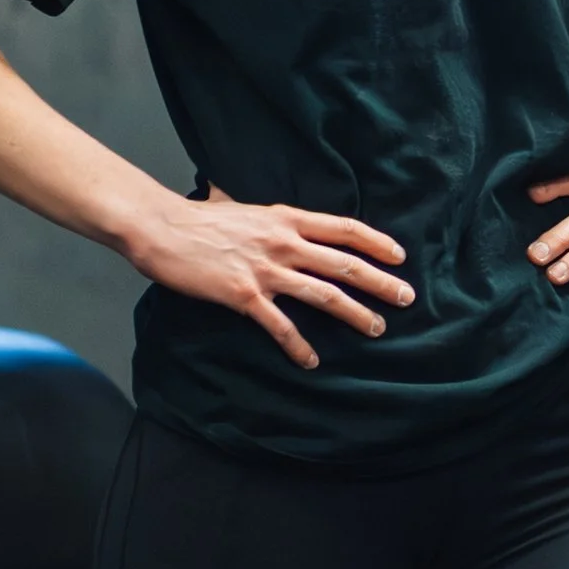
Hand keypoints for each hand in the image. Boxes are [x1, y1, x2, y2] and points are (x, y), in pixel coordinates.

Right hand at [130, 183, 414, 369]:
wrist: (161, 228)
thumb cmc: (199, 218)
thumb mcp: (244, 207)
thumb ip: (268, 216)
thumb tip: (281, 215)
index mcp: (287, 219)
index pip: (344, 228)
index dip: (376, 242)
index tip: (400, 257)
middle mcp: (283, 242)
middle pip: (344, 263)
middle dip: (380, 282)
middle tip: (407, 297)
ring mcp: (265, 269)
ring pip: (323, 294)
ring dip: (355, 314)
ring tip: (377, 328)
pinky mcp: (244, 295)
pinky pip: (280, 325)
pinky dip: (299, 345)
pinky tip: (312, 361)